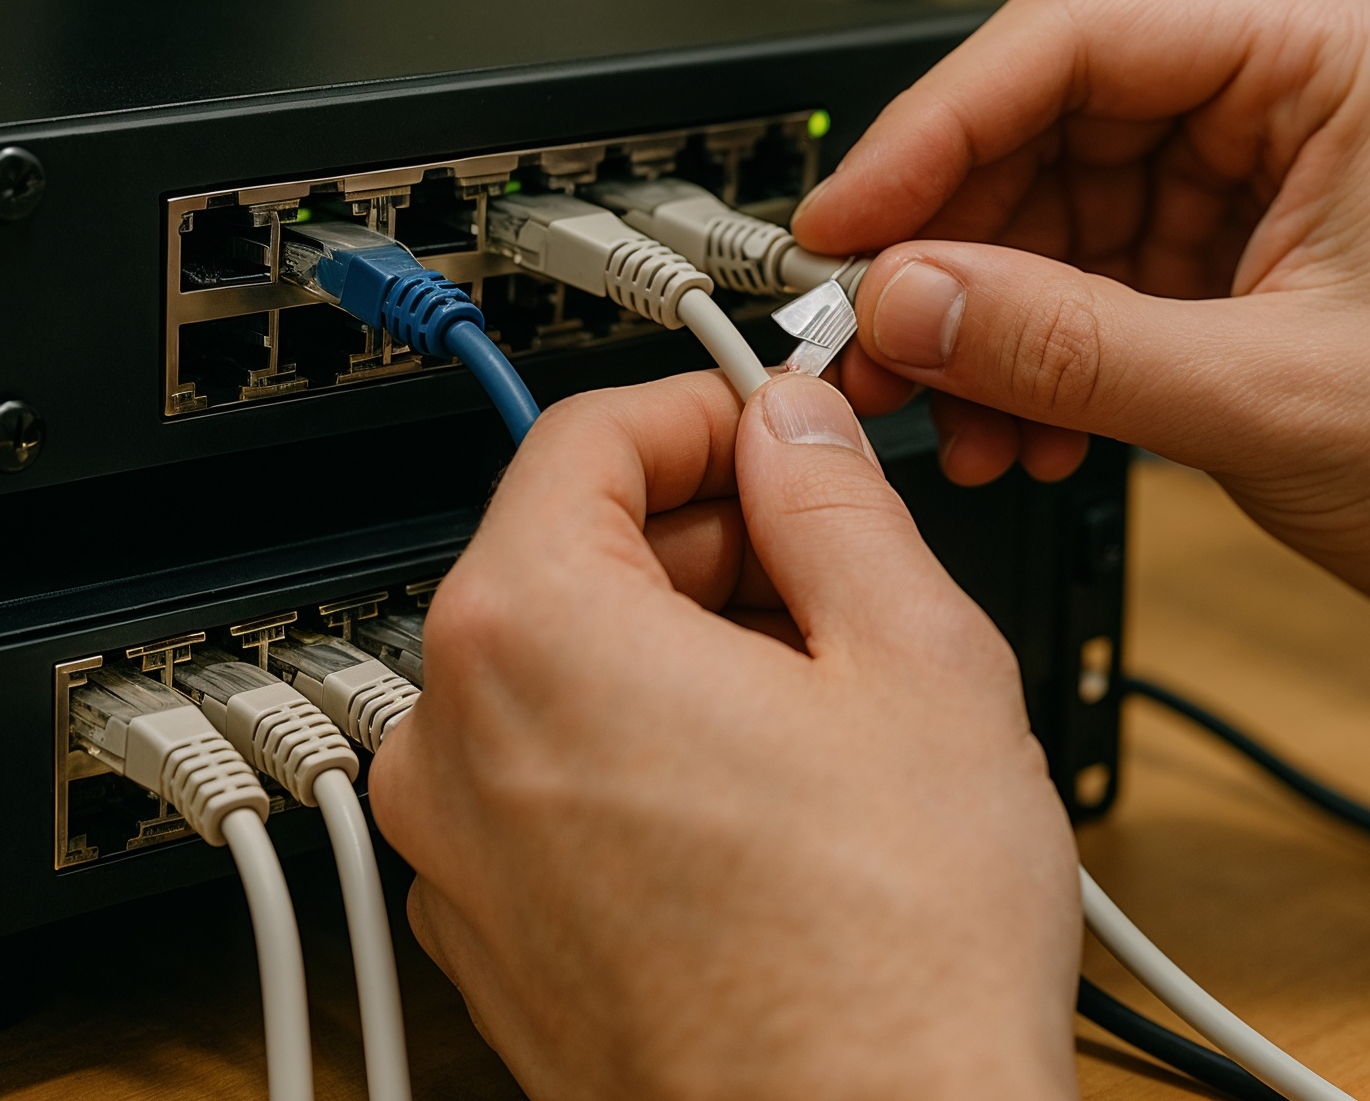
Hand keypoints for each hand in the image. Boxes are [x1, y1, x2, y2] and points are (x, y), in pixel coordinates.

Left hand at [368, 372, 1080, 1100]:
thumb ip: (835, 501)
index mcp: (530, 639)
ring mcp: (461, 862)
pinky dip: (651, 753)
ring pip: (566, 677)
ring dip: (688, 649)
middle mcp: (451, 749)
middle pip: (565, 557)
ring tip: (833, 704)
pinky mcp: (498, 946)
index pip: (582, 439)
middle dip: (707, 536)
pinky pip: (556, 787)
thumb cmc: (894, 961)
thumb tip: (794, 429)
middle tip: (839, 564)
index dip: (704, 408)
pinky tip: (780, 802)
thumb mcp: (918, 659)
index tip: (777, 424)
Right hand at [795, 0, 1369, 638]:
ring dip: (984, 317)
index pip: (1073, 40)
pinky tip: (1015, 428)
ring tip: (949, 414)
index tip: (848, 221)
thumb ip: (1071, 346)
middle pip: (1044, 122)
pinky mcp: (1229, 250)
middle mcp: (1280, 88)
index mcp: (1323, 50)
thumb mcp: (1272, 397)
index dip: (936, 129)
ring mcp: (1250, 169)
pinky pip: (1086, 278)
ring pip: (1049, 208)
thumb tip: (910, 298)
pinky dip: (1035, 355)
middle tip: (873, 339)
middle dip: (950, 246)